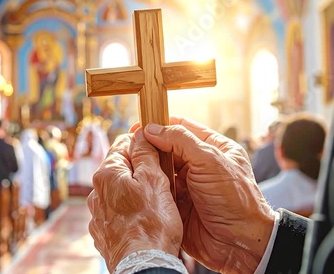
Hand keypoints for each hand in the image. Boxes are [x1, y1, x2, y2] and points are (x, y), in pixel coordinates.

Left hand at [87, 130, 182, 272]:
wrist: (143, 264)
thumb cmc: (152, 223)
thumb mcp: (154, 180)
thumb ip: (145, 153)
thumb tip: (140, 133)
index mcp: (106, 174)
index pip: (122, 144)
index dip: (141, 143)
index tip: (155, 148)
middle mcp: (95, 192)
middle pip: (119, 168)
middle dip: (138, 169)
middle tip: (160, 177)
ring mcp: (96, 214)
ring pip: (117, 192)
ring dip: (132, 191)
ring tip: (153, 202)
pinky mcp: (102, 232)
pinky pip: (115, 213)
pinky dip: (127, 211)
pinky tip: (142, 219)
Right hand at [140, 117, 275, 272]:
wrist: (239, 243)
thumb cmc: (235, 199)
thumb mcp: (210, 161)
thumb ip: (180, 141)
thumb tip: (152, 129)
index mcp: (213, 148)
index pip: (182, 128)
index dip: (160, 125)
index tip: (139, 127)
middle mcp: (199, 164)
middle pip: (167, 148)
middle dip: (150, 147)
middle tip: (129, 146)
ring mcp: (187, 185)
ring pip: (160, 169)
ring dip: (147, 166)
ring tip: (130, 164)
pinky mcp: (177, 204)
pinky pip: (157, 189)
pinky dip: (147, 186)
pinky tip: (135, 182)